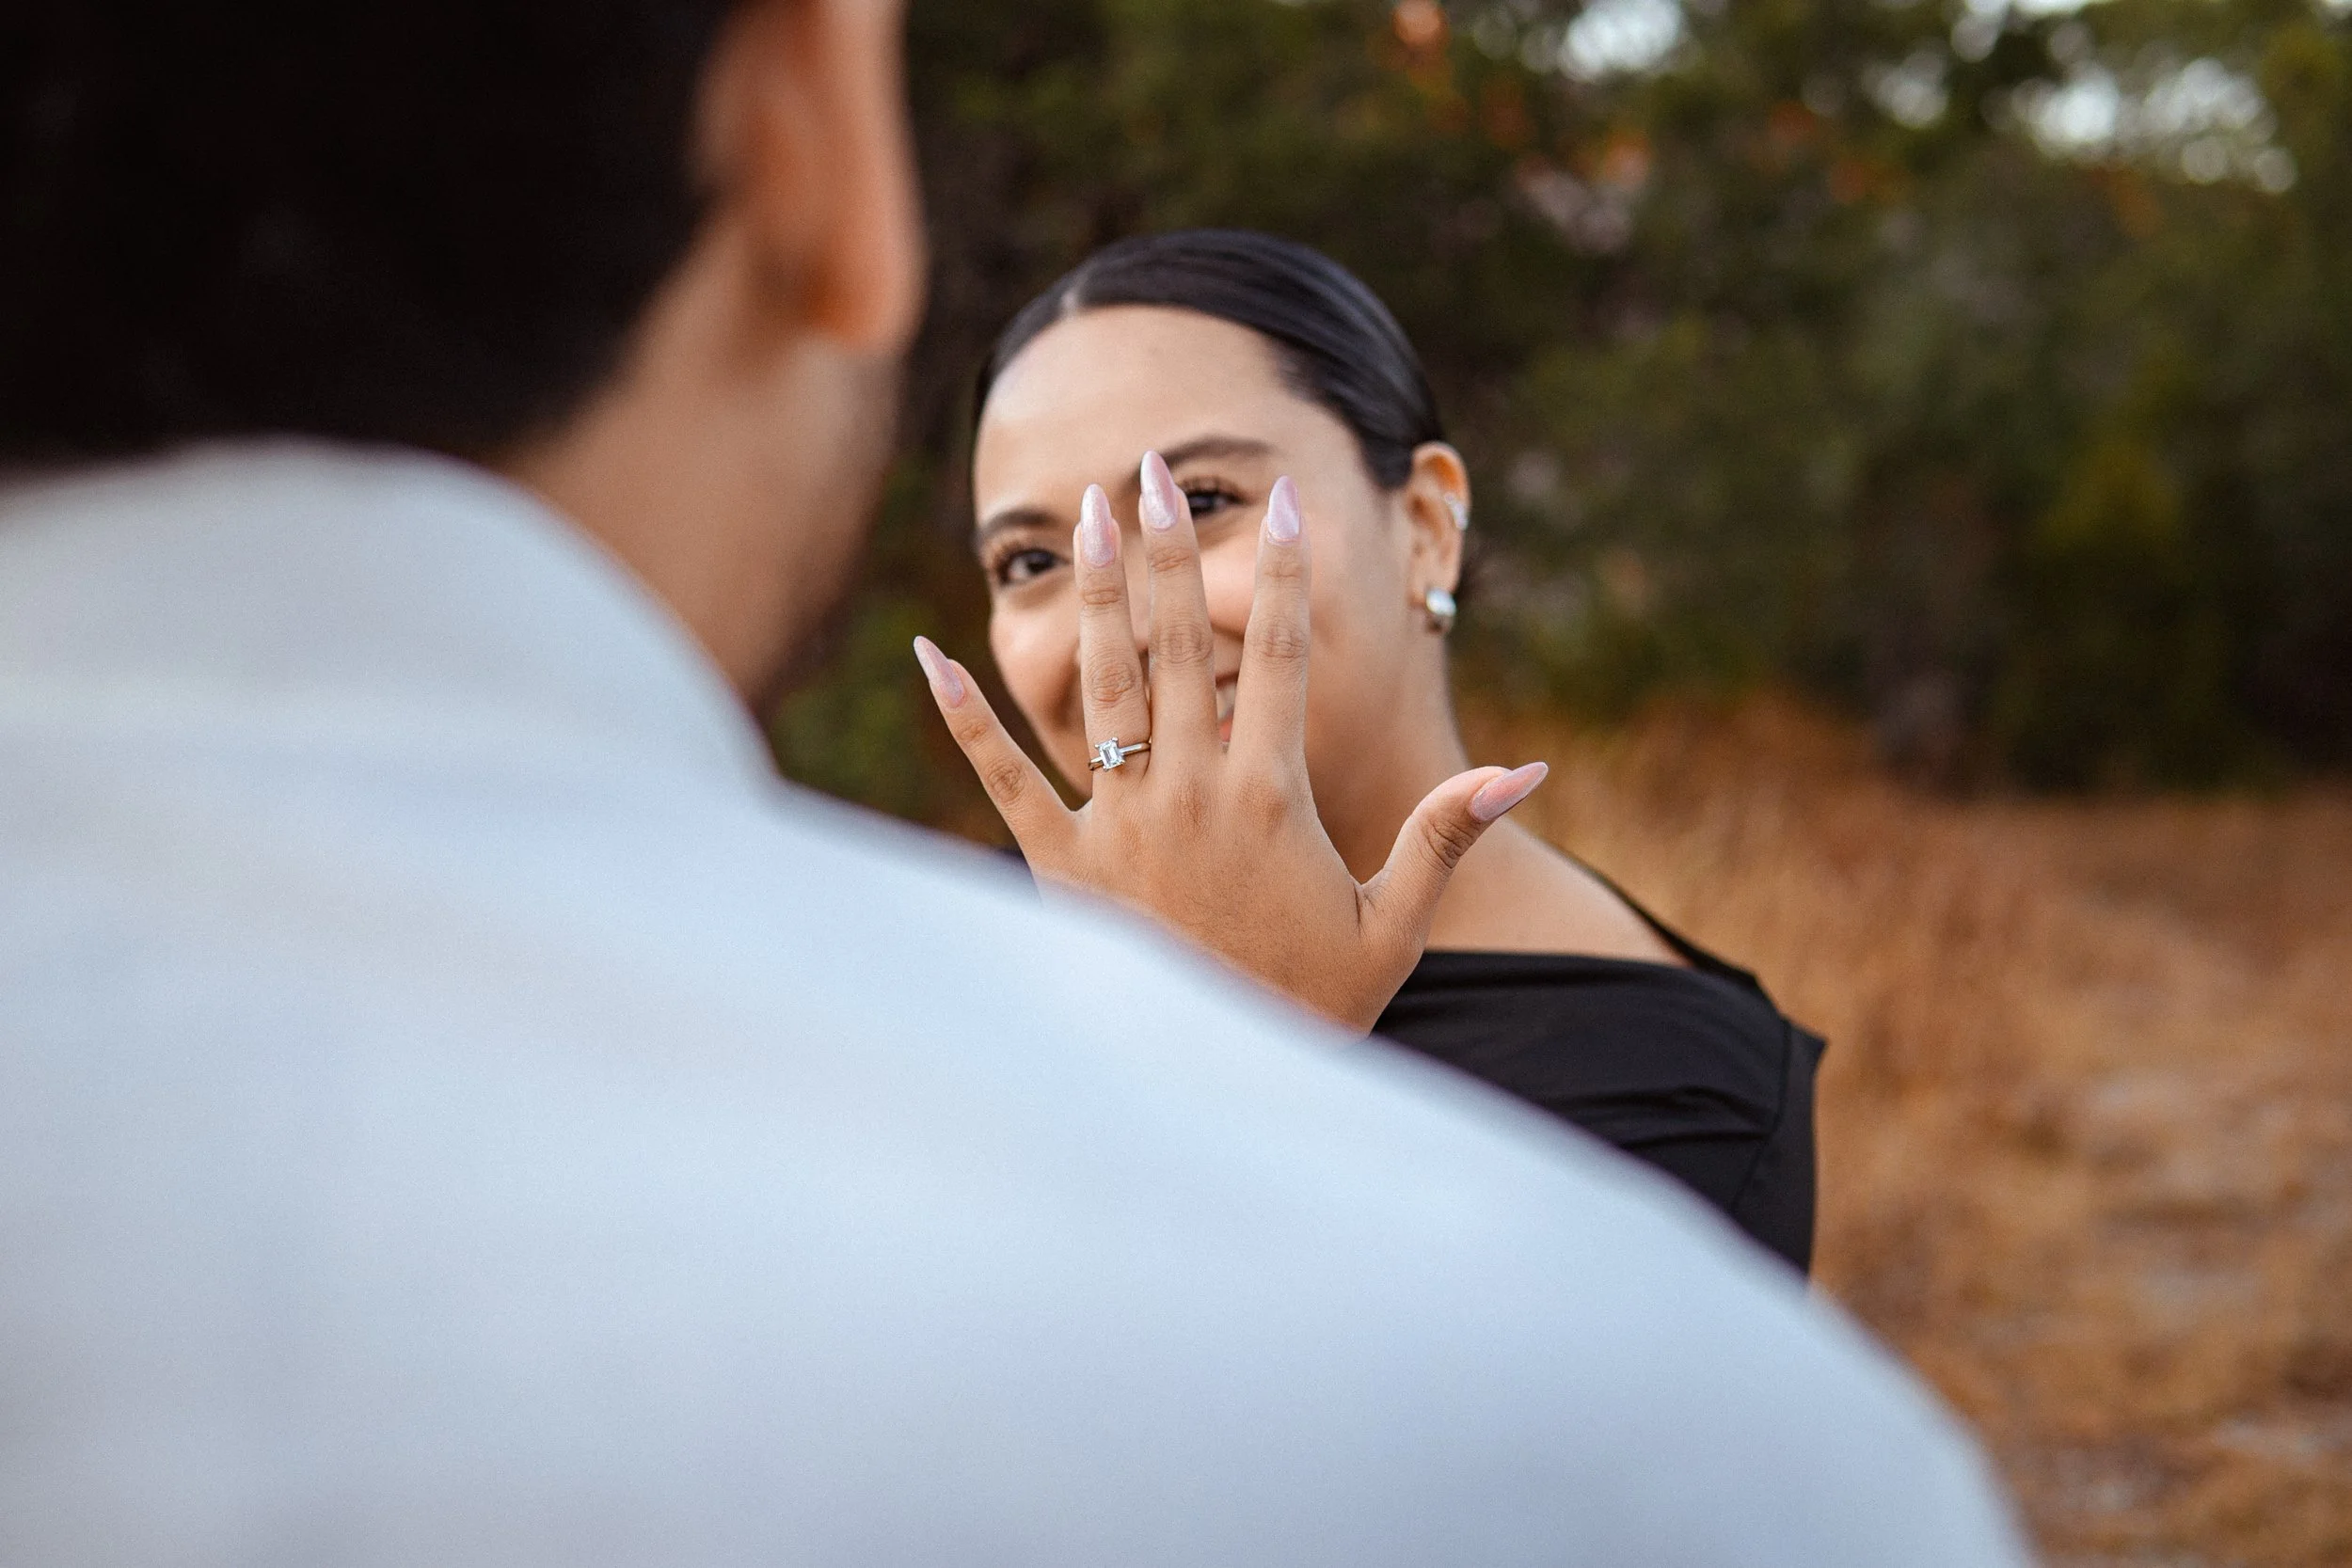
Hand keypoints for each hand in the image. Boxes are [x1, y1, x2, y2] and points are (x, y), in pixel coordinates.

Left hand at [914, 453, 1546, 1034]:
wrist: (1216, 1092)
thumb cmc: (1313, 1005)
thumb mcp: (1394, 926)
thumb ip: (1446, 835)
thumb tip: (1527, 768)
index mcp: (1270, 797)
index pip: (1282, 658)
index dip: (1285, 574)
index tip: (1283, 502)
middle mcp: (1189, 794)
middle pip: (1179, 645)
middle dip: (1167, 550)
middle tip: (1150, 469)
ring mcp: (1117, 825)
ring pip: (1102, 686)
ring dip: (1092, 594)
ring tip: (1083, 516)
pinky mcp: (1058, 867)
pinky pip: (1001, 779)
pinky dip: (963, 716)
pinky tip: (930, 652)